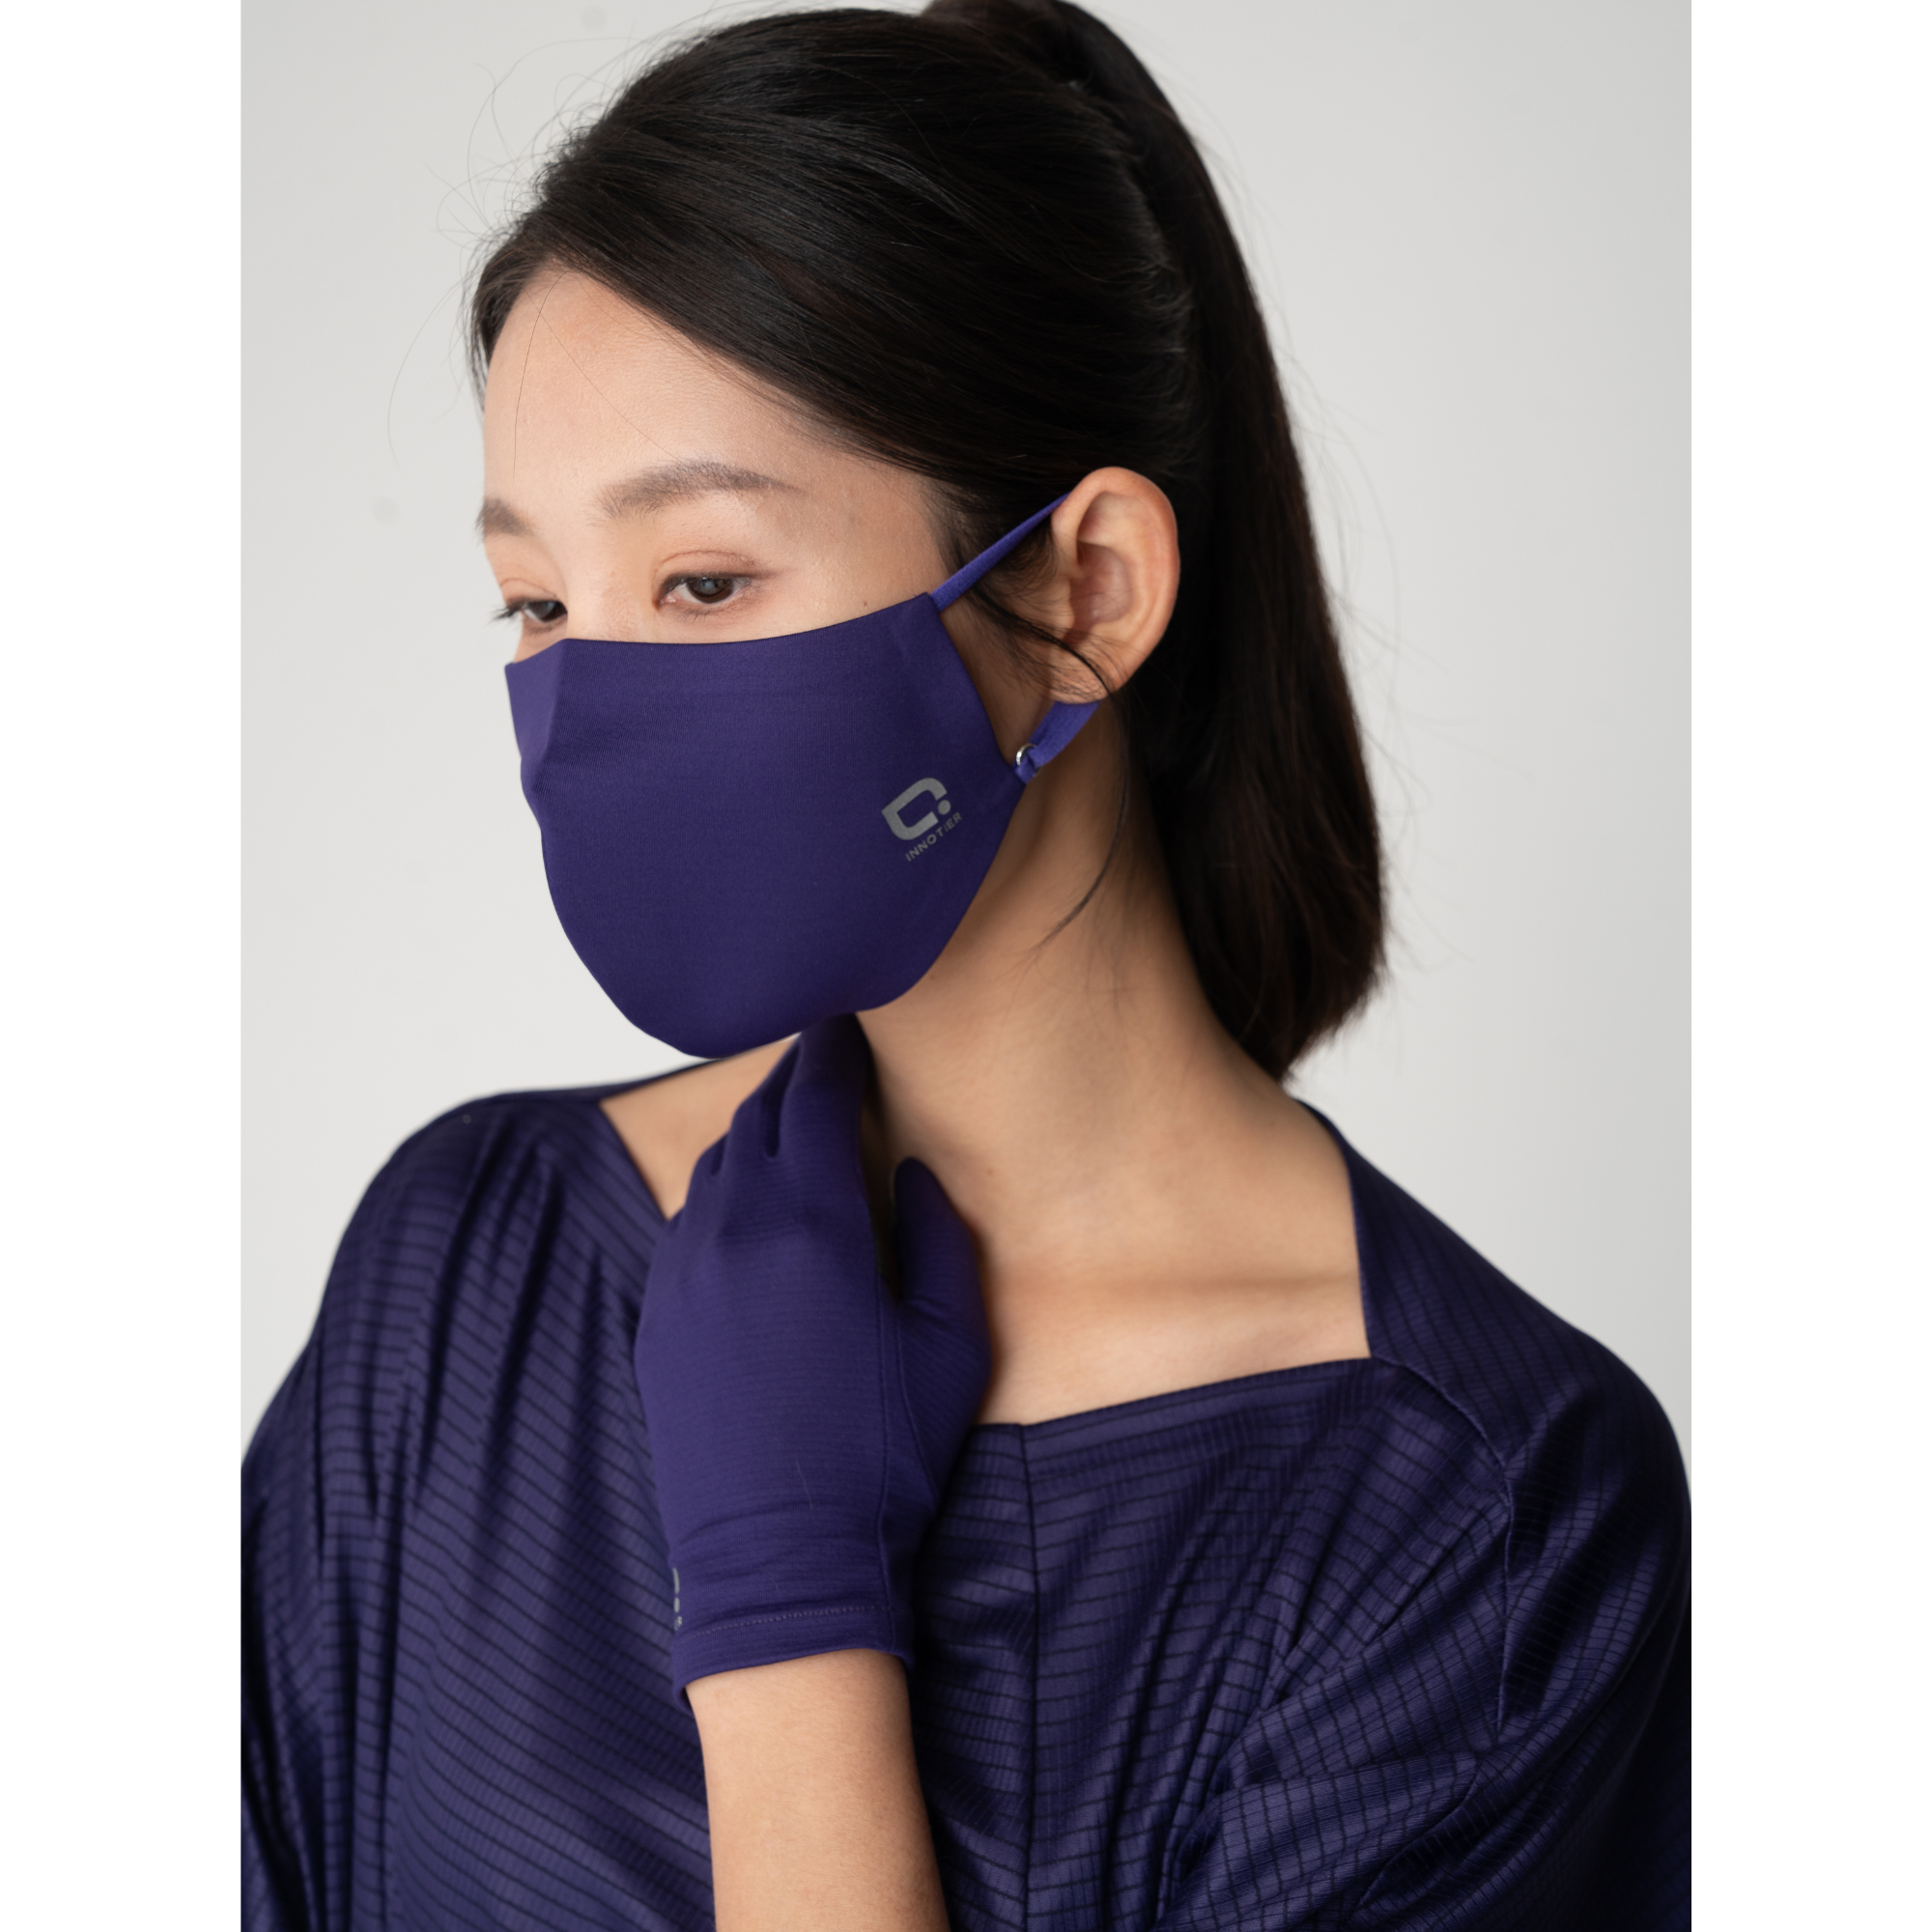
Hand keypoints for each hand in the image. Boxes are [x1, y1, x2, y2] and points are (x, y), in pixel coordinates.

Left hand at [634, 1015, 991, 1699]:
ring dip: (755, 1137)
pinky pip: (686, 1224)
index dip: (833, 1050)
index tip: (846, 1020)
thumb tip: (914, 1175)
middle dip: (792, 1080)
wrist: (780, 1558)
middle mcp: (735, 1229)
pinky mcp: (657, 1317)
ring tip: (790, 1131)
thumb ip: (940, 1238)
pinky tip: (749, 1214)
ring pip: (716, 1167)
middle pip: (758, 1117)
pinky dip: (721, 1197)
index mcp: (815, 1223)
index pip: (816, 1097)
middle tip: (821, 1061)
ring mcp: (684, 1272)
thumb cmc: (884, 1456)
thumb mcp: (950, 1343)